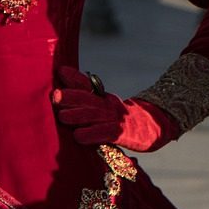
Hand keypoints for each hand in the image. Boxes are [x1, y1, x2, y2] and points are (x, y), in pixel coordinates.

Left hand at [51, 66, 178, 151]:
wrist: (152, 127)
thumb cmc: (118, 119)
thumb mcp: (102, 106)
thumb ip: (84, 96)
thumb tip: (62, 82)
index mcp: (102, 97)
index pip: (87, 85)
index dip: (74, 78)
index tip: (61, 71)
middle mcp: (107, 105)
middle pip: (88, 99)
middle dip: (71, 97)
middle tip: (56, 95)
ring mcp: (114, 119)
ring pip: (94, 116)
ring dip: (78, 115)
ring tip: (63, 116)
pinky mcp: (120, 134)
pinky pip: (104, 133)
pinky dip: (91, 134)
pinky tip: (79, 136)